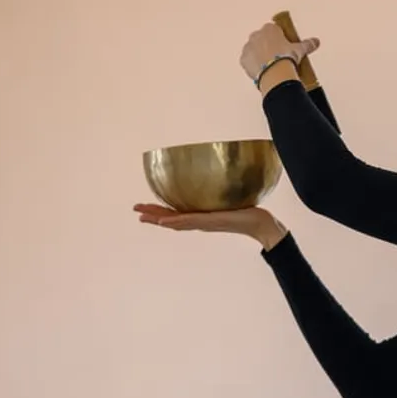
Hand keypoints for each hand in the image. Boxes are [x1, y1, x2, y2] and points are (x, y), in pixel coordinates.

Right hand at [133, 203, 287, 249]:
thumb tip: (219, 174)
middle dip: (152, 216)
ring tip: (142, 216)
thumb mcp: (229, 197)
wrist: (260, 223)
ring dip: (158, 219)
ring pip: (175, 222)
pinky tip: (163, 222)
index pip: (176, 214)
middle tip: (135, 211)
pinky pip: (189, 221)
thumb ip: (220, 189)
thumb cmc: (248, 210)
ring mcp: (204, 223)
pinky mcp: (210, 222)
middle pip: (170, 219)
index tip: (145, 209)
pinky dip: (175, 222)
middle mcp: (200, 221)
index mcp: (201, 216)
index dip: (160, 212)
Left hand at [240, 22, 318, 86]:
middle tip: (278, 58)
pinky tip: (261, 72)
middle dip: (268, 46)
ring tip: (269, 66)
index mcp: (270, 29)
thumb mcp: (299, 50)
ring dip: (259, 56)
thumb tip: (316, 42)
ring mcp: (248, 47)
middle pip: (262, 39)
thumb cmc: (286, 58)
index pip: (274, 30)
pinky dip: (253, 65)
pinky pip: (248, 61)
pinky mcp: (243, 60)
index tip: (284, 46)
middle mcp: (256, 35)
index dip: (279, 38)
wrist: (274, 73)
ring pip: (254, 50)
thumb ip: (307, 44)